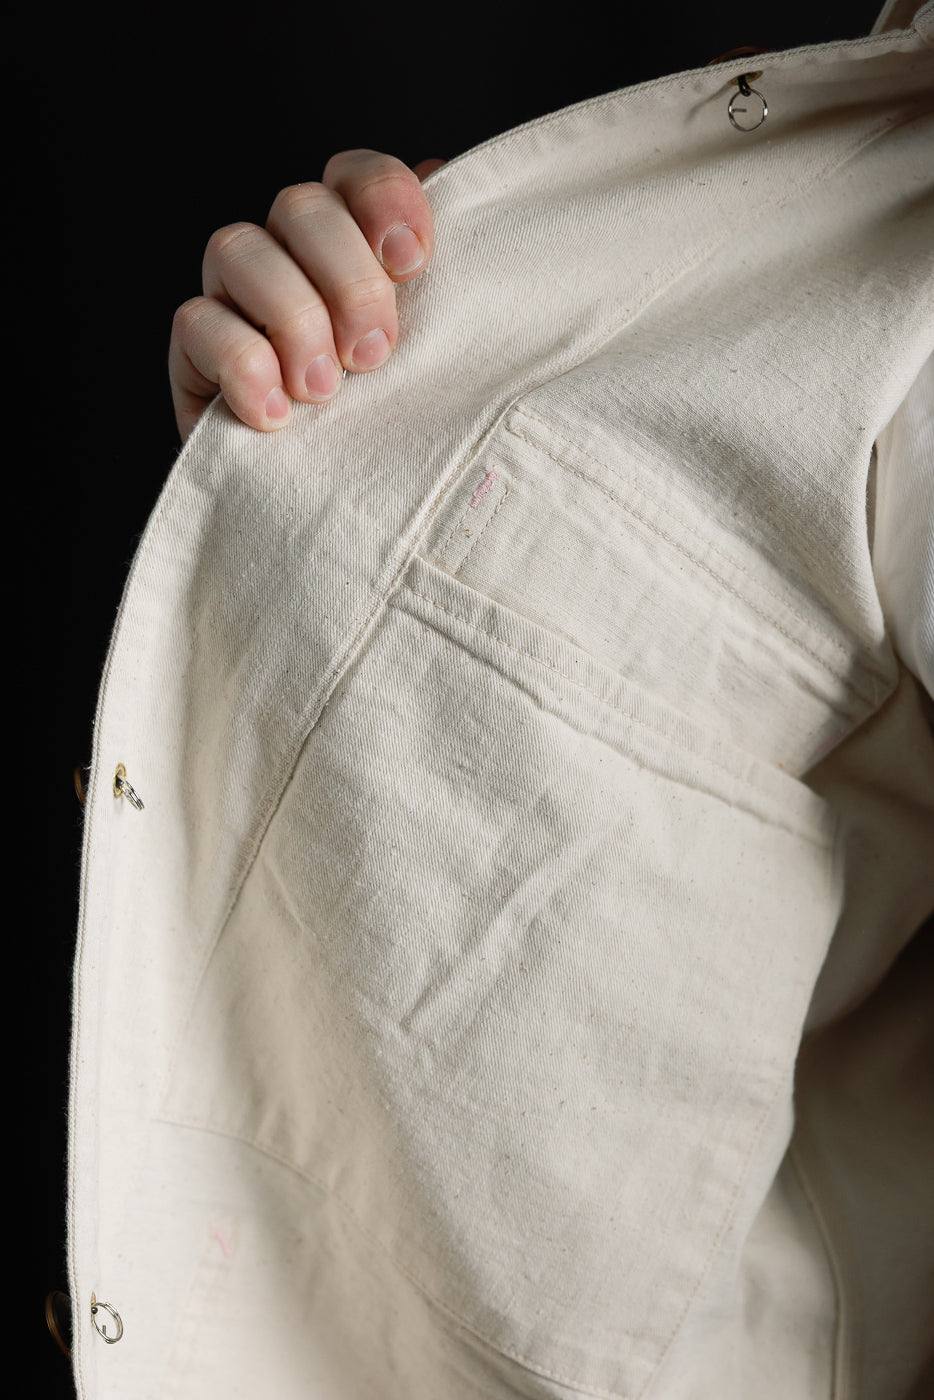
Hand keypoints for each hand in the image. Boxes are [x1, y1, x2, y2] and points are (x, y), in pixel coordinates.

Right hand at [169, 151, 443, 441]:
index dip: (384, 199)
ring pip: (237, 248)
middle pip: (300, 206)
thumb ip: (450, 287)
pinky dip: (241, 364)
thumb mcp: (443, 361)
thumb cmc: (403, 430)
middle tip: (374, 355)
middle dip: (346, 278)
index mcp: (355, 244)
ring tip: (326, 392)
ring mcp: (236, 301)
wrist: (348, 517)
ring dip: (292, 317)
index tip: (414, 264)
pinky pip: (195, 323)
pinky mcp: (195, 357)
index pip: (357, 177)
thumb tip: (450, 183)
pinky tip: (277, 415)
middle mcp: (292, 258)